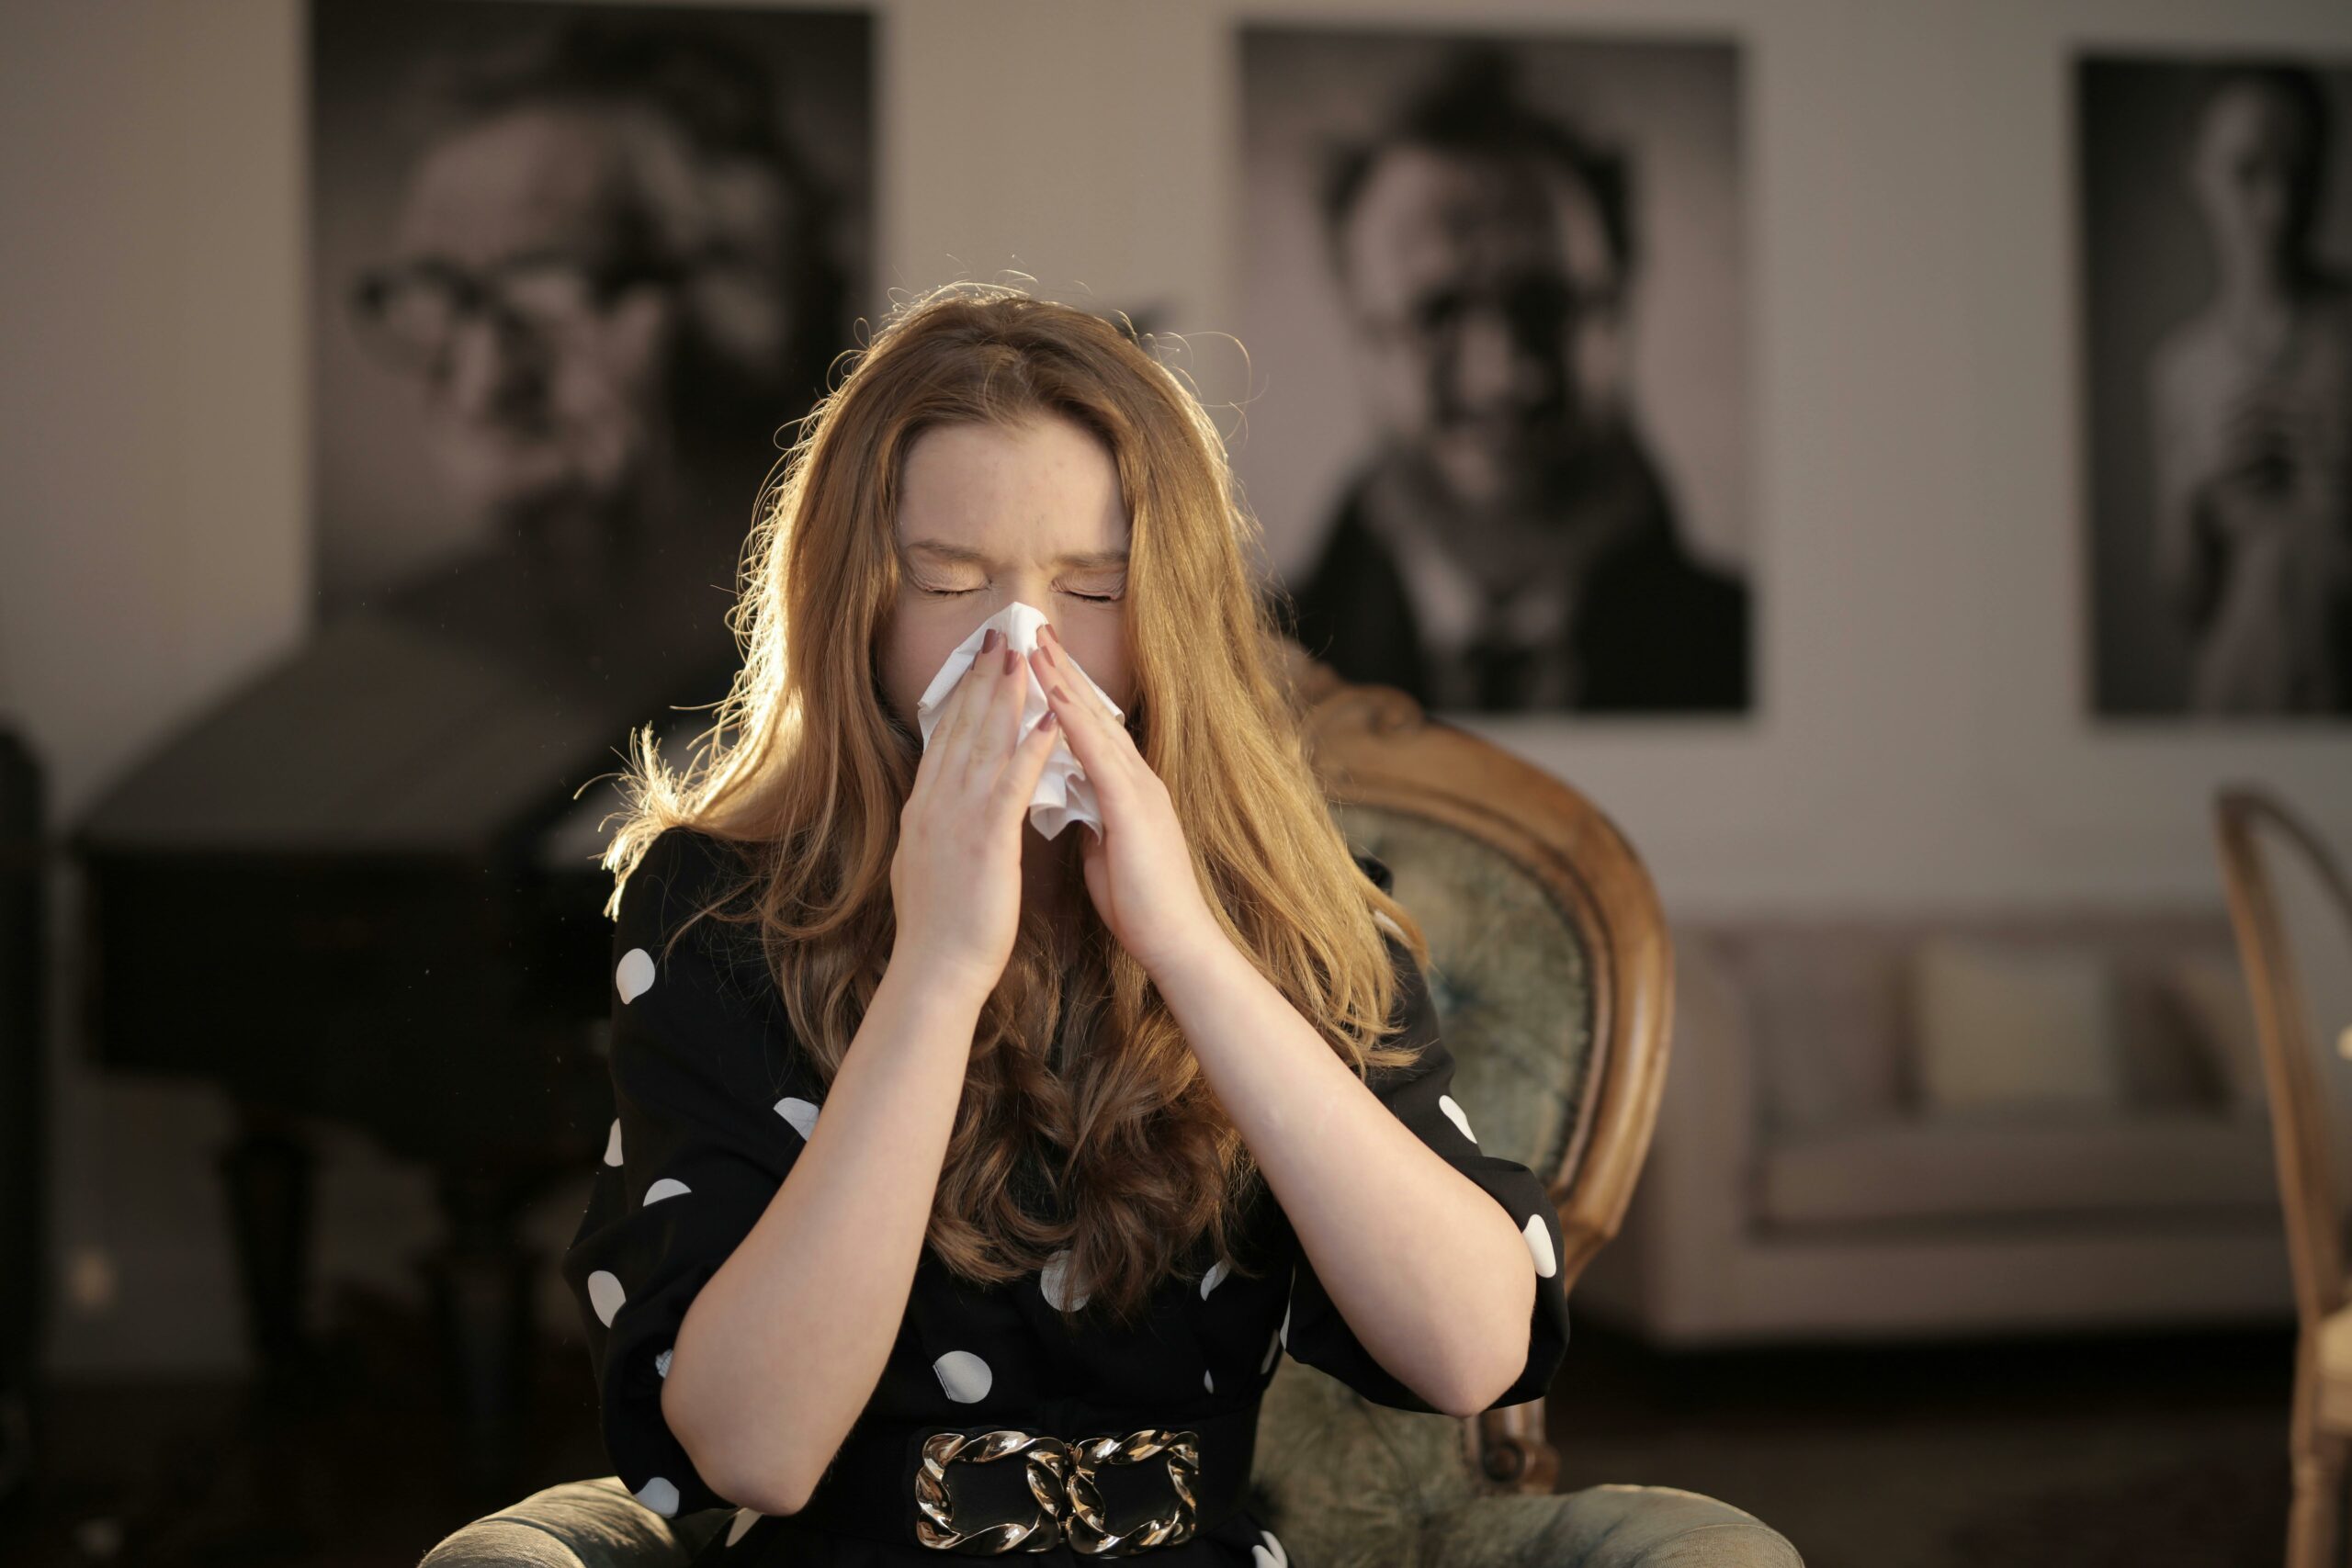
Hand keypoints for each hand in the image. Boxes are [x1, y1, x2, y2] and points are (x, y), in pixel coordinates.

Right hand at [890, 628, 1067, 1004]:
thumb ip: (935, 832)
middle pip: (962, 729)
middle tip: (1001, 637)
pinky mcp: (986, 839)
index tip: (979, 663)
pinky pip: (1011, 783)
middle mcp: (936, 804)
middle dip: (983, 680)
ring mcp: (958, 818)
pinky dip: (1030, 747)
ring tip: (1024, 656)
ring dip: (1006, 696)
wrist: (935, 970)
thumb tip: (937, 812)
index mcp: (925, 811)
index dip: (964, 698)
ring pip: (984, 743)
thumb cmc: (937, 930)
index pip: (945, 740)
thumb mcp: (927, 866)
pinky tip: (1048, 719)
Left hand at [1025, 625, 1223, 976]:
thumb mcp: (1107, 848)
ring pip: (1096, 723)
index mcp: (1127, 789)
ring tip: (1034, 644)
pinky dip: (1074, 722)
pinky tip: (1052, 696)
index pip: (1091, 729)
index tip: (1036, 659)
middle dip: (1062, 669)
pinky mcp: (1135, 809)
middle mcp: (1136, 778)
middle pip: (1094, 712)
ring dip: (1064, 681)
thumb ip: (1092, 815)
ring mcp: (1140, 789)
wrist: (1176, 942)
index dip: (1064, 692)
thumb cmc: (1141, 905)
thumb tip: (1070, 796)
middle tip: (1031, 627)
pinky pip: (1100, 756)